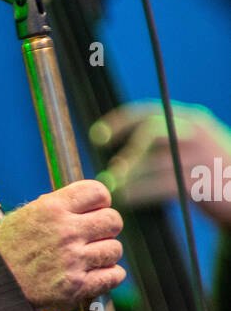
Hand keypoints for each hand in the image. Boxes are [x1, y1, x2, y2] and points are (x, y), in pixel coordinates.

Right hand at [0, 180, 124, 310]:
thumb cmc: (1, 254)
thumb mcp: (22, 218)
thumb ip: (54, 209)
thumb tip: (80, 205)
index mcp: (51, 209)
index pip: (99, 192)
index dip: (100, 201)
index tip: (94, 210)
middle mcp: (65, 231)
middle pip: (113, 220)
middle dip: (106, 228)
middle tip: (93, 236)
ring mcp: (73, 260)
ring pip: (114, 249)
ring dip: (105, 254)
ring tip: (90, 258)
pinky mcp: (77, 286)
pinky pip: (113, 275)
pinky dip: (109, 276)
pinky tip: (96, 275)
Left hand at [91, 101, 230, 227]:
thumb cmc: (213, 172)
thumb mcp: (196, 146)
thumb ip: (168, 141)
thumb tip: (125, 154)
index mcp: (191, 119)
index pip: (149, 112)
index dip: (120, 121)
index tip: (97, 135)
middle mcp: (195, 133)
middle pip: (151, 134)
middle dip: (126, 152)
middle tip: (110, 170)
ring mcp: (199, 157)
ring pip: (154, 162)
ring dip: (128, 175)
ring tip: (112, 186)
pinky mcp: (200, 183)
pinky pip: (162, 185)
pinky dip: (139, 192)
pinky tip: (126, 198)